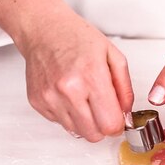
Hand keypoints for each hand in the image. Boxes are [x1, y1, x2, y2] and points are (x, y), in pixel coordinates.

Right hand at [0, 0, 133, 140]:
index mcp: (91, 76)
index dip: (118, 125)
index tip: (118, 118)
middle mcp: (68, 90)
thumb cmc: (76, 38)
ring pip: (77, 132)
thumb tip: (127, 113)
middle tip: (103, 110)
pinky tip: (69, 95)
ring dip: (85, 122)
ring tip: (84, 99)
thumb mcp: (112, 55)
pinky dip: (69, 115)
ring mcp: (50, 98)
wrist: (44, 29)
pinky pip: (60, 123)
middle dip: (103, 126)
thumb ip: (125, 87)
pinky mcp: (38, 103)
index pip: (110, 124)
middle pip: (94, 134)